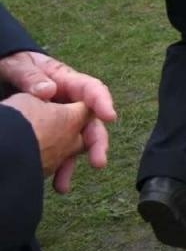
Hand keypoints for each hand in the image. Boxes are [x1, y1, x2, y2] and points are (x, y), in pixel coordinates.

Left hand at [0, 50, 115, 192]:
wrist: (1, 73)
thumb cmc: (13, 63)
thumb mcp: (19, 64)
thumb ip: (31, 76)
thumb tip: (49, 90)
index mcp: (67, 81)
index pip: (92, 90)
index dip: (103, 102)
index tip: (110, 117)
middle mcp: (69, 101)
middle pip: (89, 122)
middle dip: (96, 142)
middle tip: (99, 162)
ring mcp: (60, 118)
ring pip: (74, 141)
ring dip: (72, 164)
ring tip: (63, 186)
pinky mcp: (49, 132)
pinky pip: (57, 150)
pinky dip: (55, 167)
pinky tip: (50, 183)